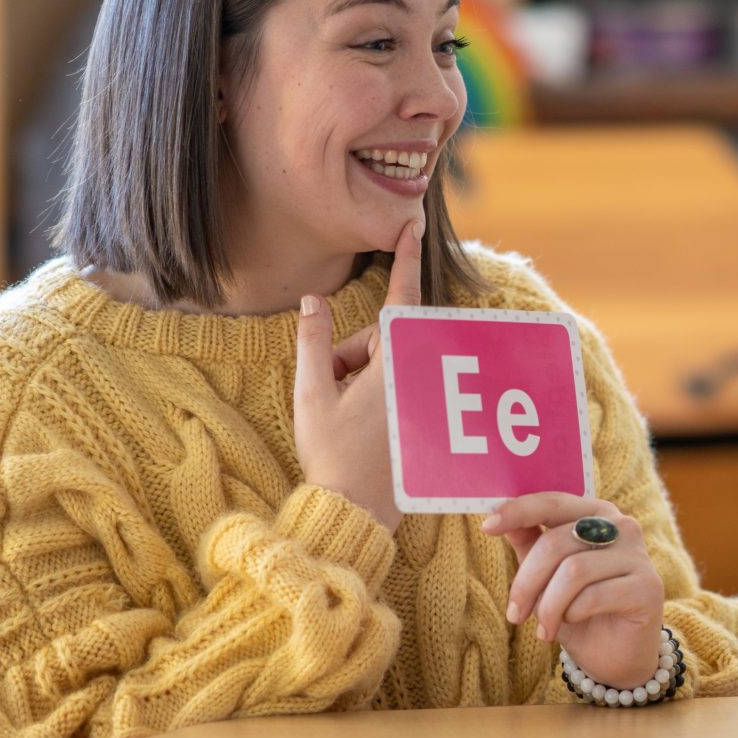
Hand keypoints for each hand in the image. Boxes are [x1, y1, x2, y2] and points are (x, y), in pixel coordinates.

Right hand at [293, 216, 421, 531]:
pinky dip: (378, 394)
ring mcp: (425, 399)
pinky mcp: (426, 419)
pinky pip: (401, 386)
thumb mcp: (311, 393)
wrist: (357, 512)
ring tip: (343, 415)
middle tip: (331, 386)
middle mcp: (418, 378)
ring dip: (363, 375)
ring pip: (390, 363)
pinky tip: (361, 427)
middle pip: (383, 338)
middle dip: (352, 352)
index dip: (402, 259)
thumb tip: (314, 300)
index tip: (412, 224)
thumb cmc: (331, 455)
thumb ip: (314, 340)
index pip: (399, 299)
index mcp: (394, 366)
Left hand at [484, 493, 666, 689]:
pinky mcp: (647, 588)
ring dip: (548, 606)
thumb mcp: (547, 576)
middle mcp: (621, 527)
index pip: (553, 503)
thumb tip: (499, 519)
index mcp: (596, 514)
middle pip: (557, 543)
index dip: (518, 512)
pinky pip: (593, 596)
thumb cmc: (580, 612)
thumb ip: (530, 543)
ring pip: (573, 571)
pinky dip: (572, 614)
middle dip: (527, 583)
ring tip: (544, 629)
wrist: (616, 657)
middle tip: (515, 614)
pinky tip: (572, 625)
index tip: (487, 528)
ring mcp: (637, 556)